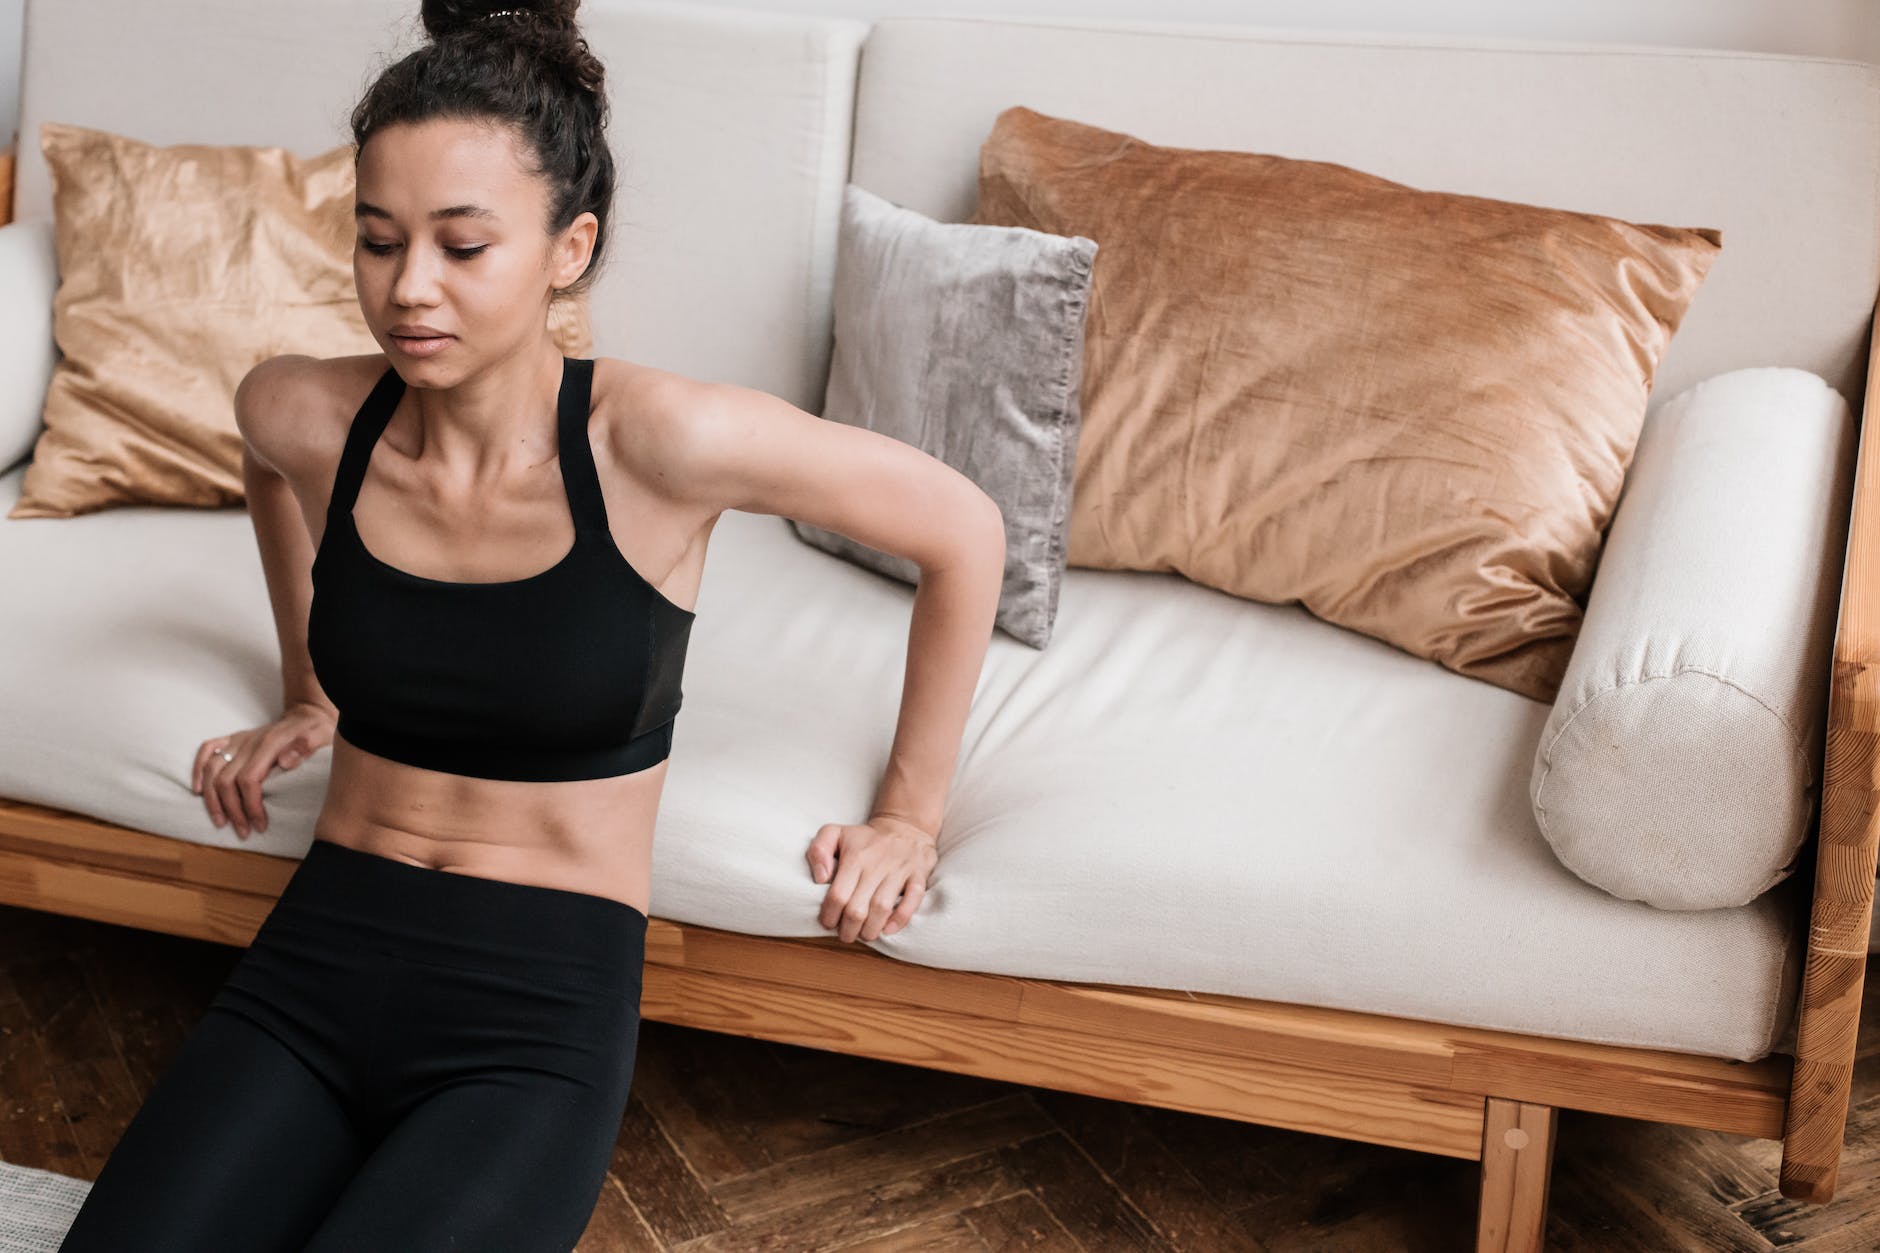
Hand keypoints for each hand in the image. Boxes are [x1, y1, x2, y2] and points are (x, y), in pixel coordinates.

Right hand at [192, 701, 335, 839]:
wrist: (305, 716)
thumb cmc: (314, 732)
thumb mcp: (320, 736)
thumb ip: (305, 747)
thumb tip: (285, 762)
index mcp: (269, 744)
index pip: (249, 780)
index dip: (251, 806)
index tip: (259, 825)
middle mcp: (248, 741)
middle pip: (227, 780)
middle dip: (232, 811)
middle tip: (243, 832)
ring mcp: (238, 740)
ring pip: (211, 769)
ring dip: (213, 800)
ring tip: (221, 822)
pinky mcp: (232, 738)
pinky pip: (206, 750)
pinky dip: (197, 770)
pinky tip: (198, 791)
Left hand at [805, 813, 937, 942]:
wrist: (904, 826)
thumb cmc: (865, 838)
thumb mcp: (834, 833)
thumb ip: (818, 850)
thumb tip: (821, 879)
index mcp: (855, 857)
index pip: (837, 895)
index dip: (829, 916)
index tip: (828, 923)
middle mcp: (877, 865)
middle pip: (858, 908)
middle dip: (848, 929)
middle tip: (845, 935)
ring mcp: (900, 870)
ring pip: (882, 908)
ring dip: (871, 929)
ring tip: (864, 935)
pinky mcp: (918, 875)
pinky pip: (913, 900)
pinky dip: (900, 919)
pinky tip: (888, 929)